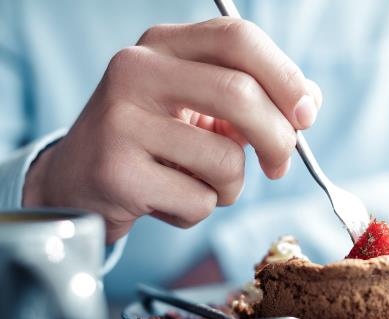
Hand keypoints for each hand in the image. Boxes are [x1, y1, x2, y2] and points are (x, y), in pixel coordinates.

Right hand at [23, 18, 321, 242]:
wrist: (79, 182)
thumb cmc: (156, 143)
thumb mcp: (200, 107)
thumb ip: (255, 97)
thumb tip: (309, 102)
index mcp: (164, 45)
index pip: (239, 39)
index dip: (285, 77)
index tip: (306, 115)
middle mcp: (136, 71)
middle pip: (240, 94)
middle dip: (278, 139)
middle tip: (279, 165)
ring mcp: (121, 120)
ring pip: (225, 160)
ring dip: (230, 186)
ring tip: (198, 183)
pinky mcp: (117, 172)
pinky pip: (199, 201)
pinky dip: (199, 210)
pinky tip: (166, 200)